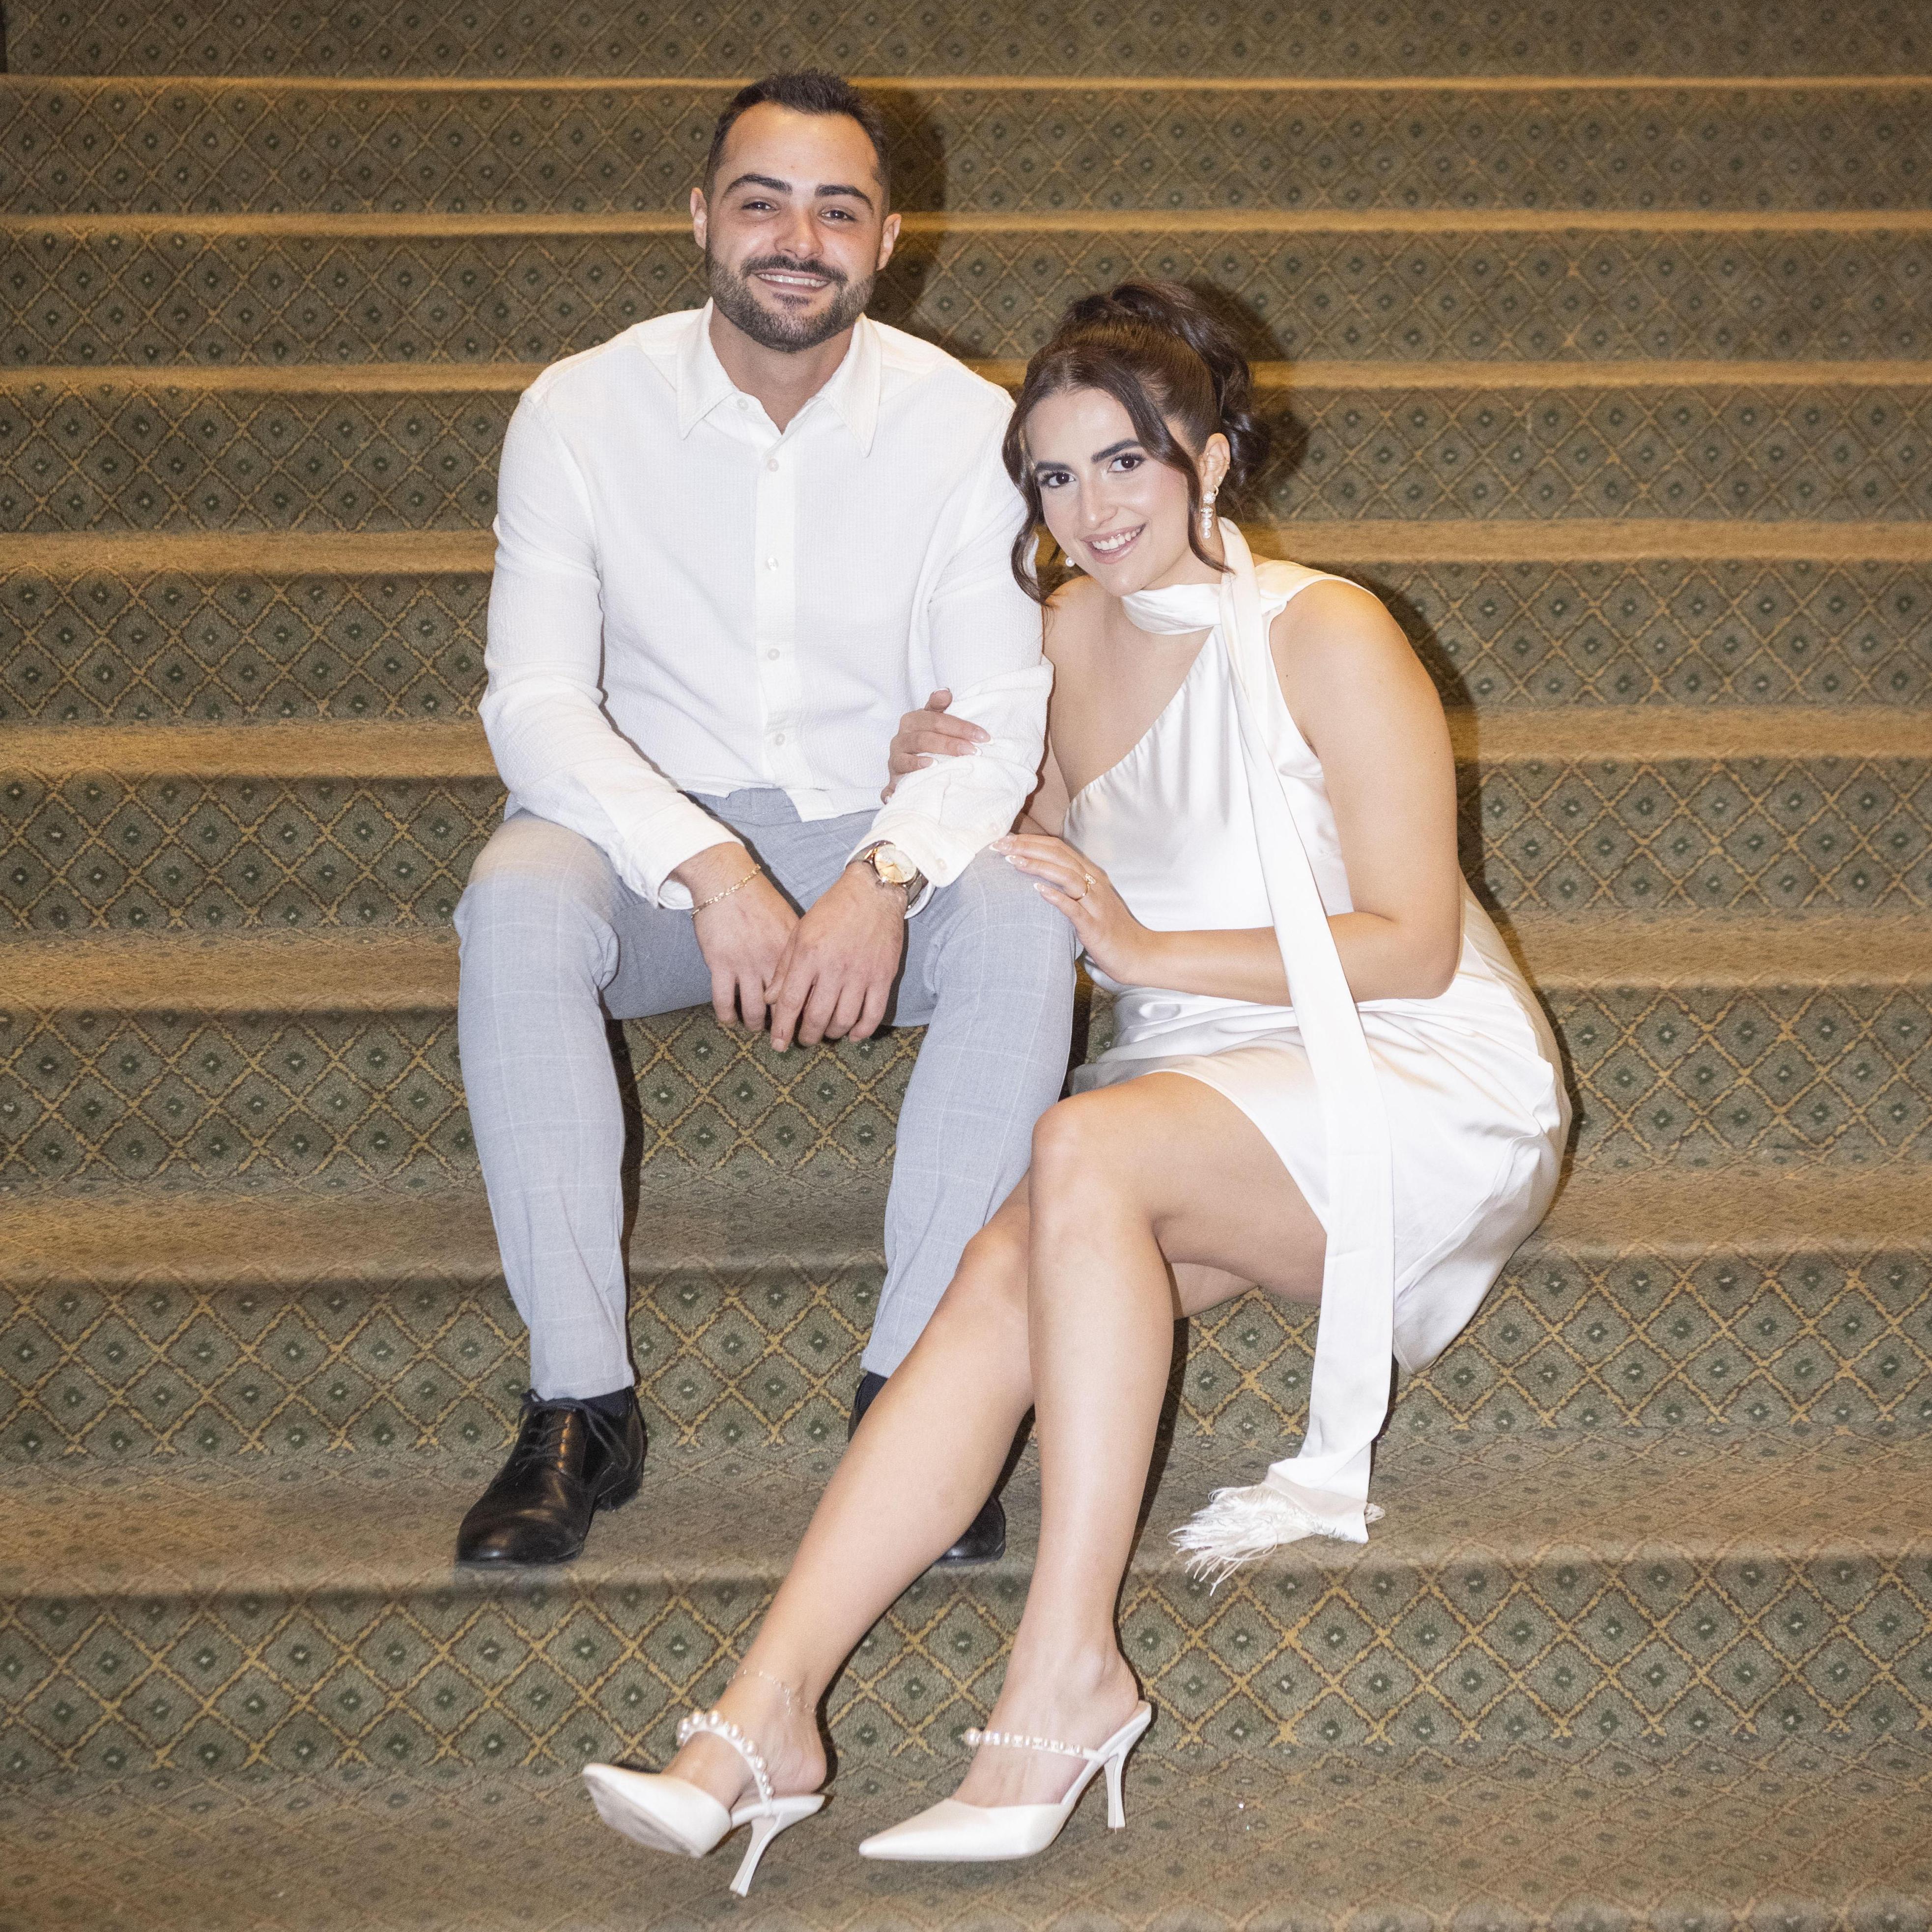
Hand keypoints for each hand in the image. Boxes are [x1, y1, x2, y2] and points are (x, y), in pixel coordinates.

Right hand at [676, 841, 797, 1030]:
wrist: (727, 880)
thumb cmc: (760, 900)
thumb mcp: (789, 922)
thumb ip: (800, 951)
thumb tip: (815, 977)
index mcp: (793, 951)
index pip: (805, 993)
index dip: (807, 1014)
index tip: (808, 1027)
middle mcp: (772, 961)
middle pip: (782, 1007)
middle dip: (784, 1028)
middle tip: (784, 1039)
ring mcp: (745, 964)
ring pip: (753, 1010)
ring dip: (756, 1025)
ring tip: (757, 1029)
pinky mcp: (720, 964)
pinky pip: (724, 1002)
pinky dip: (728, 1016)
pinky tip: (731, 1021)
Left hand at [764, 862, 907, 1049]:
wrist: (873, 893)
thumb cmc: (832, 911)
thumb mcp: (800, 933)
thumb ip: (784, 967)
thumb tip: (770, 1000)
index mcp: (809, 955)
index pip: (790, 1002)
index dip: (782, 1028)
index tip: (777, 1045)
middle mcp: (835, 967)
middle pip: (817, 1017)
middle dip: (807, 1036)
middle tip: (803, 1039)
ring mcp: (861, 974)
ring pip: (844, 1020)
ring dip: (832, 1034)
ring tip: (825, 1033)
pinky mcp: (883, 976)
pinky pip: (873, 1014)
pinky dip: (862, 1031)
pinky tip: (852, 1034)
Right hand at [882, 688, 986, 800]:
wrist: (903, 774)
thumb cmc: (923, 747)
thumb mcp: (931, 727)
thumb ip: (938, 708)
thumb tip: (946, 691)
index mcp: (913, 719)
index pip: (938, 717)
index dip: (961, 726)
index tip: (983, 736)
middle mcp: (903, 733)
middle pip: (930, 730)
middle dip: (956, 738)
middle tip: (976, 750)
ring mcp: (897, 752)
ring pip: (919, 743)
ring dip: (943, 748)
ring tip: (962, 755)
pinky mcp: (894, 770)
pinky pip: (903, 764)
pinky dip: (916, 765)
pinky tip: (932, 766)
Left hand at [991, 833, 1150, 984]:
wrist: (1137, 955)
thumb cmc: (1109, 930)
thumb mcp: (1089, 902)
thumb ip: (1069, 888)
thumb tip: (1038, 880)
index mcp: (1092, 876)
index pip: (1059, 849)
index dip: (1031, 841)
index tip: (1006, 841)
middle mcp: (1095, 884)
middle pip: (1059, 856)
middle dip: (1028, 847)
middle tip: (1000, 846)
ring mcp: (1095, 904)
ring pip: (1066, 876)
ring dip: (1038, 866)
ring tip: (1012, 861)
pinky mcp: (1095, 925)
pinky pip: (1074, 907)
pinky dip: (1056, 897)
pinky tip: (1037, 890)